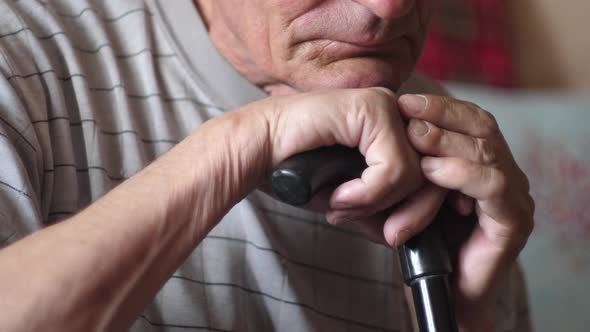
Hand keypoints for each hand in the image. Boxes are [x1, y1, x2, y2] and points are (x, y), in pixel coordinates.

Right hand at [234, 88, 444, 243]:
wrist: (256, 152)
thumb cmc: (295, 171)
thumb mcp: (349, 200)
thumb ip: (380, 211)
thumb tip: (406, 233)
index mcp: (392, 129)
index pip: (432, 174)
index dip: (419, 210)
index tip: (394, 234)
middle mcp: (395, 112)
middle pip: (432, 174)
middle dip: (409, 214)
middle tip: (381, 233)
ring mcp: (385, 106)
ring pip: (415, 174)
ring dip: (376, 203)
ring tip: (342, 204)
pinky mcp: (372, 108)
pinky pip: (393, 167)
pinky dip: (367, 192)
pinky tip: (339, 193)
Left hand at [396, 94, 534, 328]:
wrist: (444, 291)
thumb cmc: (425, 241)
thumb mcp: (413, 191)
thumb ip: (410, 162)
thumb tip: (382, 125)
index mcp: (484, 164)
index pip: (471, 120)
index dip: (440, 107)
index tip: (404, 100)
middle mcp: (505, 174)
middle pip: (482, 127)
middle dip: (442, 114)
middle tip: (405, 109)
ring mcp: (514, 196)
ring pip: (487, 151)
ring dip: (446, 140)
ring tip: (412, 135)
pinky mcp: (514, 221)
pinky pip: (491, 185)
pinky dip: (459, 173)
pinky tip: (430, 170)